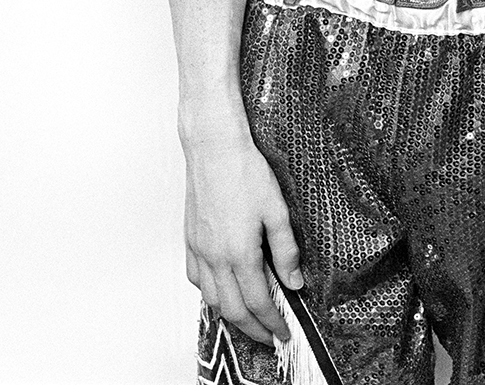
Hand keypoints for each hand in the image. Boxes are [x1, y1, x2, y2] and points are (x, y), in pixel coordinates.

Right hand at [184, 128, 302, 344]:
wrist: (214, 148)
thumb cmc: (245, 172)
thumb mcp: (277, 211)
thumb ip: (286, 250)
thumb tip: (294, 282)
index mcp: (239, 253)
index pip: (258, 303)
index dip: (272, 323)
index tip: (283, 333)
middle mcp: (215, 258)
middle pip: (233, 310)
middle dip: (252, 329)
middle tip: (269, 337)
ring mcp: (199, 250)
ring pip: (211, 299)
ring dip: (230, 315)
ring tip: (248, 319)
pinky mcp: (190, 239)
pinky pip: (195, 279)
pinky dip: (208, 294)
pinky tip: (220, 290)